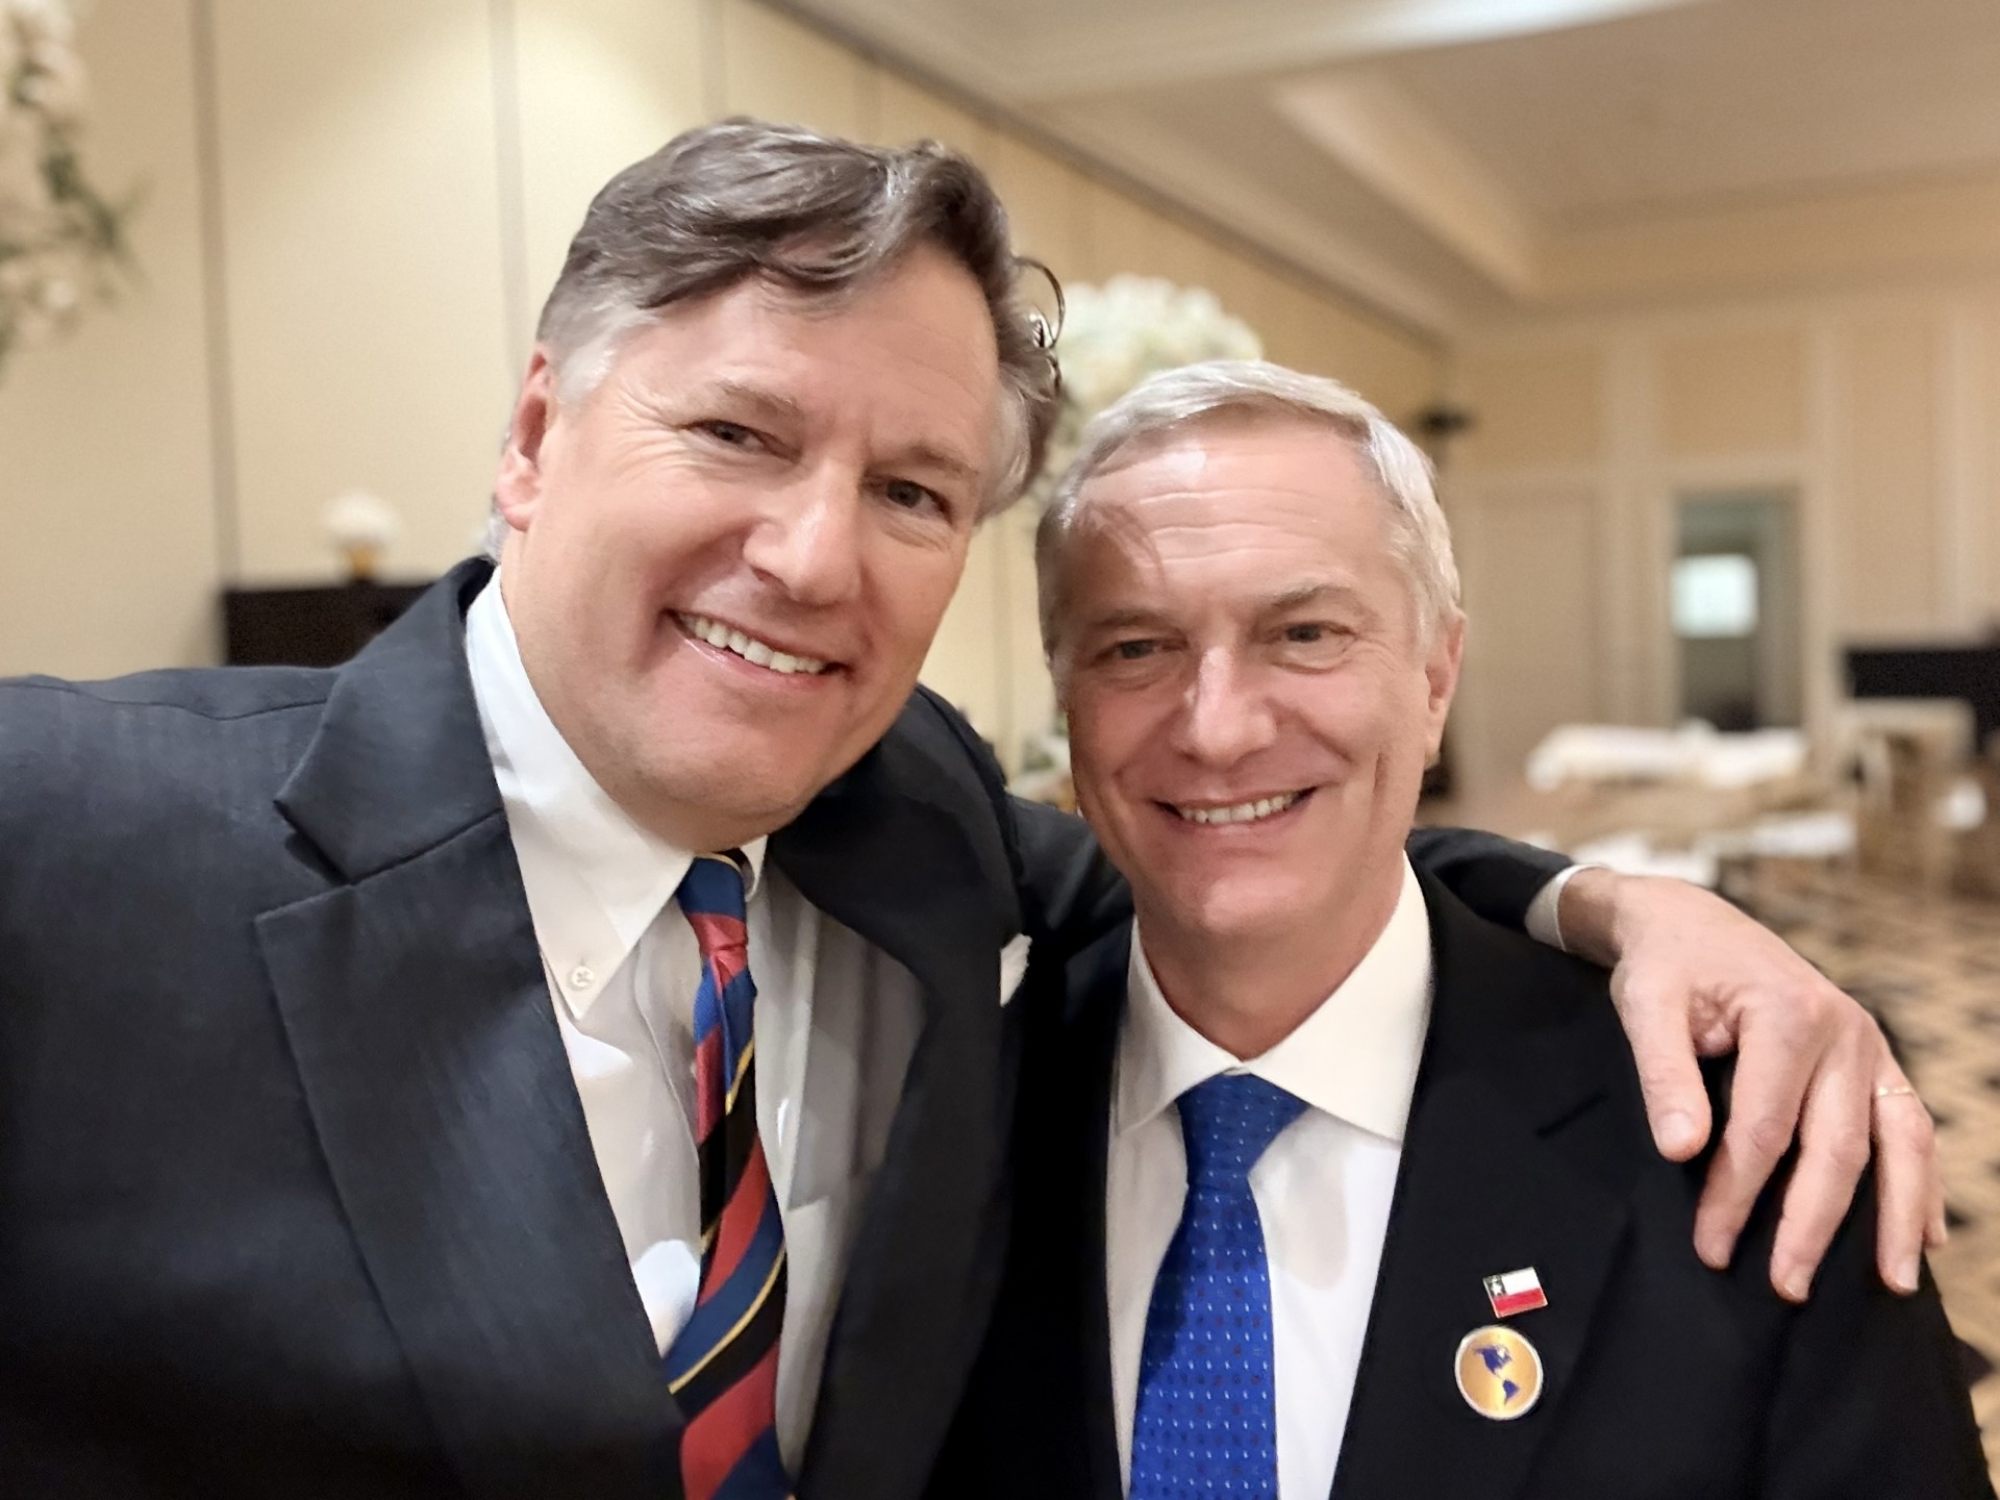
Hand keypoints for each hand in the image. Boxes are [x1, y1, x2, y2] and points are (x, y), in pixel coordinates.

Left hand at [1560, 869, 1945, 1300]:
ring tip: (1891, 1284)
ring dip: (1896, 1217)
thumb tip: (1680, 1151)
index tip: (1711, 1247)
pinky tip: (1925, 1235)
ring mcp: (1869, 1045)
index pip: (1764, 1131)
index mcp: (1789, 1015)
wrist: (1692, 922)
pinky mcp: (1874, 1058)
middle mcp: (1845, 1031)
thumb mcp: (1645, 1005)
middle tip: (1787, 1288)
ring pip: (1899, 1142)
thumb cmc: (1666, 966)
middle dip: (1811, 1225)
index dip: (1736, 1195)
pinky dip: (1922, 1181)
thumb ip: (1663, 1075)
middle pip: (1836, 1149)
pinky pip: (1909, 1124)